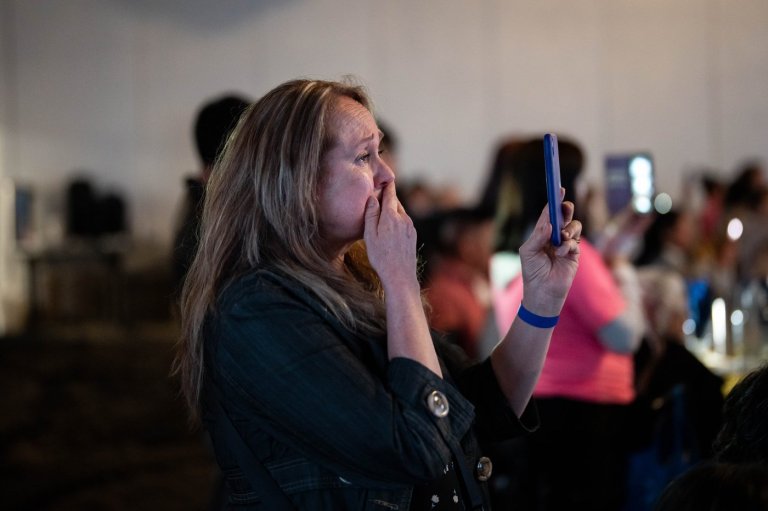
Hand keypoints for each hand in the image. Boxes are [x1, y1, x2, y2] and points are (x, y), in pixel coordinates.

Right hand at [364, 183, 417, 290]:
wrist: (400, 275)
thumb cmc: (381, 257)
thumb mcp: (370, 235)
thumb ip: (371, 215)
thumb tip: (372, 198)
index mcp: (391, 217)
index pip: (390, 195)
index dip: (387, 186)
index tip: (386, 178)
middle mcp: (404, 219)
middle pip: (395, 202)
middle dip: (388, 197)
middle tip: (380, 193)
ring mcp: (410, 227)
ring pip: (400, 212)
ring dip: (392, 209)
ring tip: (383, 210)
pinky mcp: (413, 235)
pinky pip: (404, 221)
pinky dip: (397, 219)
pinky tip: (390, 227)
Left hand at [519, 189, 580, 315]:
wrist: (542, 292)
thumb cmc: (531, 272)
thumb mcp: (528, 251)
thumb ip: (538, 236)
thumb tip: (549, 224)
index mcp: (541, 233)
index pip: (548, 214)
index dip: (553, 202)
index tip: (558, 190)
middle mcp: (554, 236)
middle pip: (564, 216)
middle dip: (566, 209)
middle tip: (566, 207)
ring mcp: (566, 244)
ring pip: (574, 226)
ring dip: (568, 229)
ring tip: (561, 239)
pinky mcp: (574, 254)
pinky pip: (575, 241)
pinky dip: (569, 245)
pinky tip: (561, 253)